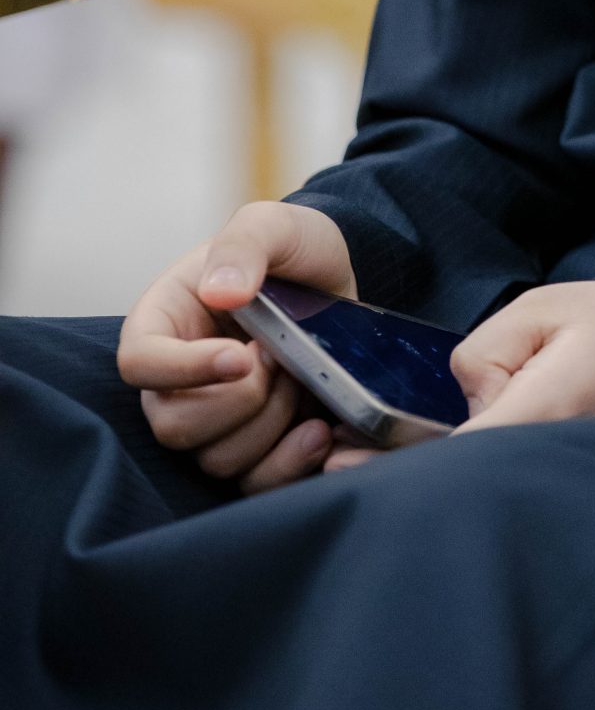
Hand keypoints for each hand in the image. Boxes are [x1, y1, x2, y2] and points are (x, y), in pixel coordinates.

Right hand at [118, 200, 355, 495]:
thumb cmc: (294, 250)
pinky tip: (318, 429)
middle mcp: (178, 382)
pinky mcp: (255, 449)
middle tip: (279, 357)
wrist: (339, 286)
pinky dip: (289, 465)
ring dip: (270, 422)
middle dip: (240, 399)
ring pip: (217, 460)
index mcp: (164, 324)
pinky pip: (255, 485)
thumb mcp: (274, 225)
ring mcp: (215, 422)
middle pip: (174, 427)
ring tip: (300, 376)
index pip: (140, 364)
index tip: (241, 355)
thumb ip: (244, 244)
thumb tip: (222, 292)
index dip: (182, 370)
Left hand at [324, 281, 594, 470]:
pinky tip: (411, 462)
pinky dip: (448, 471)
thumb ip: (484, 352)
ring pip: (468, 485)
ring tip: (353, 461)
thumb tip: (462, 397)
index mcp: (539, 413)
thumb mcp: (540, 312)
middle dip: (392, 478)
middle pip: (453, 484)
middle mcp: (542, 456)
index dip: (395, 464)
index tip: (344, 455)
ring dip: (416, 477)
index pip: (454, 455)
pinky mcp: (549, 469)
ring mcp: (548, 470)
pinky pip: (489, 475)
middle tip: (332, 461)